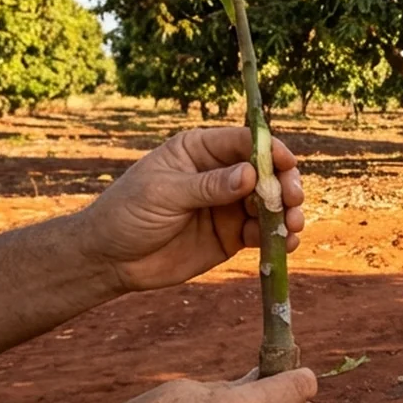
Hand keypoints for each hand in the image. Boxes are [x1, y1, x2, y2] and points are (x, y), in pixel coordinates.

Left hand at [79, 127, 306, 291]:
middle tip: (293, 200)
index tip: (286, 166)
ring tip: (292, 225)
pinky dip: (278, 237)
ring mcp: (228, 205)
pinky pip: (263, 232)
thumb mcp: (163, 194)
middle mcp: (221, 174)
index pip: (245, 142)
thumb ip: (207, 186)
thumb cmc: (126, 214)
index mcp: (200, 150)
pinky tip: (286, 243)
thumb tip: (250, 175)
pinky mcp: (232, 235)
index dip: (270, 152)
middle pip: (266, 172)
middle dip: (284, 184)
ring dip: (287, 212)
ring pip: (270, 203)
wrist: (109, 260)